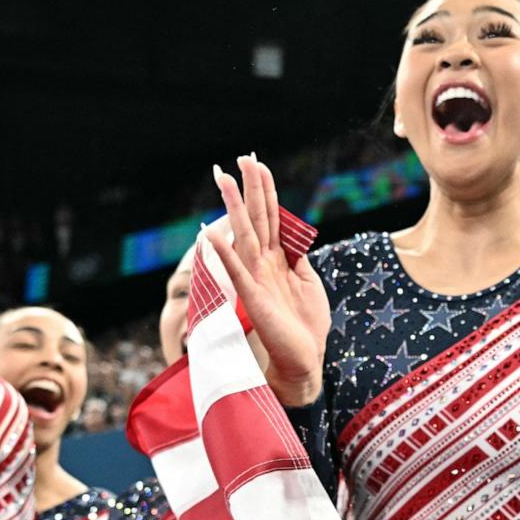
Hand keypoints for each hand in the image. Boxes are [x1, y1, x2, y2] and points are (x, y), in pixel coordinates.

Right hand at [207, 155, 330, 406]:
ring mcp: (256, 278)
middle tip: (238, 159)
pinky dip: (224, 252)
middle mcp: (263, 264)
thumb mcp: (308, 281)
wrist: (303, 361)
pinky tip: (211, 233)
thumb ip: (297, 257)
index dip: (264, 189)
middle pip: (255, 217)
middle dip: (248, 188)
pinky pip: (236, 270)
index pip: (270, 216)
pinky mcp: (252, 297)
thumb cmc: (306, 325)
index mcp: (278, 259)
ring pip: (244, 235)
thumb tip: (295, 235)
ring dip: (233, 207)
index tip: (256, 163)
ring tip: (223, 180)